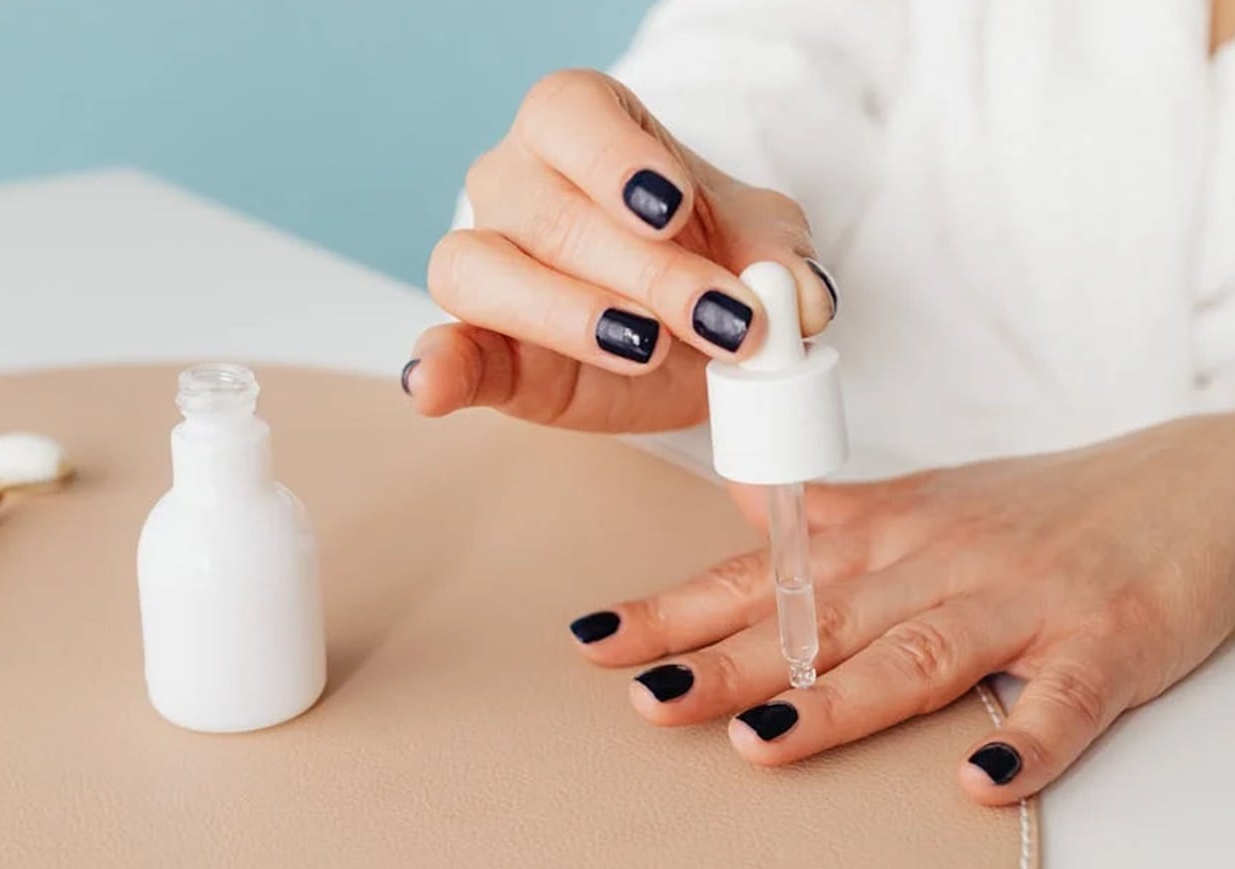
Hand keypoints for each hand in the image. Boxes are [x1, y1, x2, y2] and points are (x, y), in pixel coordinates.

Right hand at [406, 69, 836, 432]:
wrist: (692, 334)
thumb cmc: (711, 259)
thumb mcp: (763, 245)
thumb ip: (785, 261)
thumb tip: (802, 299)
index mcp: (580, 126)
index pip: (569, 115)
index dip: (615, 160)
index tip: (671, 208)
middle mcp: (516, 182)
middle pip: (549, 211)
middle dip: (643, 270)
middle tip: (723, 318)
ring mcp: (484, 261)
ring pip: (480, 270)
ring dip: (564, 314)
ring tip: (643, 348)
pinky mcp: (480, 346)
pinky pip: (444, 347)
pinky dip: (438, 367)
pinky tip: (432, 386)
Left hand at [566, 411, 1234, 802]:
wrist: (1193, 482)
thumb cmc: (1042, 504)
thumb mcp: (926, 497)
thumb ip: (833, 513)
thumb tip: (745, 499)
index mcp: (886, 536)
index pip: (761, 578)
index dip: (676, 611)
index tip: (599, 642)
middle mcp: (937, 564)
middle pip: (818, 622)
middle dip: (726, 662)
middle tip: (648, 696)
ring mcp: (1020, 602)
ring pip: (920, 654)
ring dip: (840, 700)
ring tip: (764, 740)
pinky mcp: (1104, 642)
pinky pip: (1061, 700)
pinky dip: (1025, 741)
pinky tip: (980, 782)